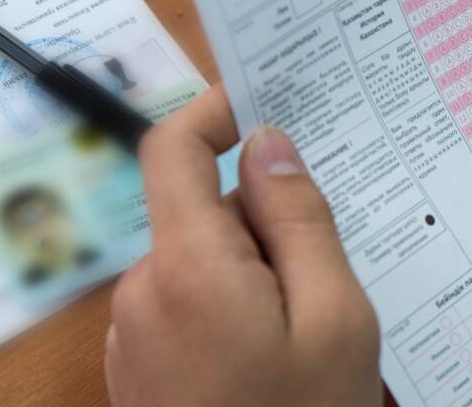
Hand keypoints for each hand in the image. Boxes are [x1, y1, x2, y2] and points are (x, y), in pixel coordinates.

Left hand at [104, 87, 381, 406]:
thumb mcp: (334, 315)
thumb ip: (300, 220)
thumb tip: (269, 144)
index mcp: (188, 267)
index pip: (170, 150)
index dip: (211, 112)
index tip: (261, 105)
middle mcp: (143, 292)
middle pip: (200, 210)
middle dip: (264, 218)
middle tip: (330, 263)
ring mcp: (136, 334)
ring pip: (201, 259)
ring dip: (255, 268)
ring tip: (310, 325)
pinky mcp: (142, 366)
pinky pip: (189, 302)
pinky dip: (234, 303)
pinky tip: (277, 352)